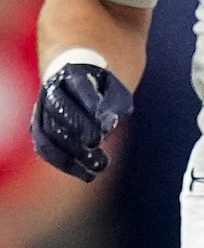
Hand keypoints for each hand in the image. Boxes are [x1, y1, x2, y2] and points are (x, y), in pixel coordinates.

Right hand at [30, 58, 131, 180]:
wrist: (80, 84)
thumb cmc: (105, 91)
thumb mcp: (118, 95)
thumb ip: (114, 108)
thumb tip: (106, 127)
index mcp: (73, 73)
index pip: (79, 85)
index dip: (89, 102)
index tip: (104, 122)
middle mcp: (53, 89)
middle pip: (60, 109)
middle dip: (80, 130)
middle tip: (99, 147)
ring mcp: (43, 108)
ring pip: (50, 131)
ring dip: (72, 152)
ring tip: (97, 169)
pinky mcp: (40, 127)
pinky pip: (44, 146)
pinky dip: (61, 162)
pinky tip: (83, 173)